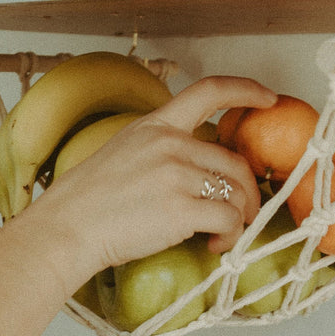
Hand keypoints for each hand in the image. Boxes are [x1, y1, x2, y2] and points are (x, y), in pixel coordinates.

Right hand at [25, 75, 277, 283]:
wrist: (66, 229)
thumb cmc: (88, 201)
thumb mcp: (122, 153)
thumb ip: (159, 151)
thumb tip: (197, 171)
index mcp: (155, 125)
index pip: (208, 91)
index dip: (245, 90)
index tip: (267, 97)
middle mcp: (169, 143)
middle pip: (235, 161)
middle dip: (249, 192)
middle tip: (242, 214)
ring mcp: (176, 175)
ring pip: (236, 193)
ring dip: (238, 219)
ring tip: (219, 236)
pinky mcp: (181, 209)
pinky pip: (228, 220)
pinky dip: (229, 236)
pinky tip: (211, 245)